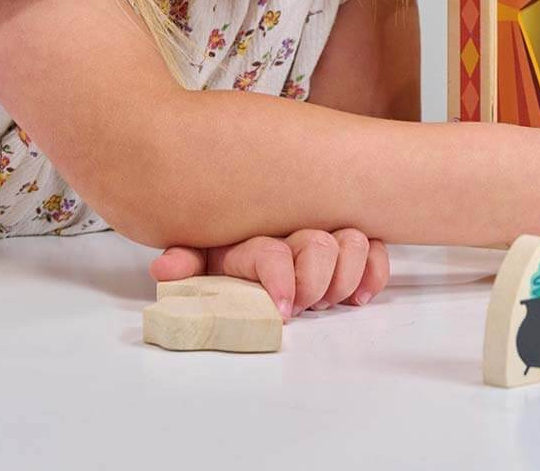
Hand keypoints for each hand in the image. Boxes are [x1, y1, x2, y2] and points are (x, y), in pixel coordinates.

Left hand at [149, 228, 389, 320]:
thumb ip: (187, 260)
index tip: (284, 310)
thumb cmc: (224, 252)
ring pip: (353, 241)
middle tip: (307, 304)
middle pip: (320, 244)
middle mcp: (293, 229)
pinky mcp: (350, 244)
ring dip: (346, 276)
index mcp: (253, 237)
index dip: (280, 280)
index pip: (272, 251)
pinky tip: (358, 295)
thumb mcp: (201, 257)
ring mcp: (325, 233)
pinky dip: (374, 271)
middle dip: (316, 282)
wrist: (240, 228)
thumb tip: (165, 268)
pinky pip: (375, 248)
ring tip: (331, 299)